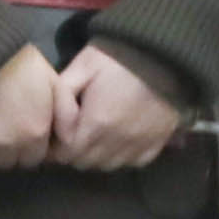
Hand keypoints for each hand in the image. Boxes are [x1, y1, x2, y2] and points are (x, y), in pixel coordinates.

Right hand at [0, 48, 64, 172]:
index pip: (33, 159)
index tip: (20, 131)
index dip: (27, 146)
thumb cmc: (19, 64)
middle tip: (2, 128)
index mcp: (35, 134)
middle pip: (9, 162)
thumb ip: (66, 112)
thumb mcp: (52, 82)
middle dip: (8, 150)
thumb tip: (68, 139)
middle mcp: (11, 146)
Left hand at [48, 48, 186, 177]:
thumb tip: (54, 123)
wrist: (164, 51)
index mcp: (95, 123)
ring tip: (97, 135)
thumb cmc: (118, 57)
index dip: (57, 145)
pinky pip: (133, 162)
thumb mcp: (82, 65)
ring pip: (108, 166)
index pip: (66, 154)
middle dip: (74, 151)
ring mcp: (139, 144)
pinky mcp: (158, 142)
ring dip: (97, 155)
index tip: (58, 132)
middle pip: (85, 163)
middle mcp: (117, 141)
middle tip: (75, 131)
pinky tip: (119, 139)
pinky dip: (123, 155)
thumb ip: (62, 95)